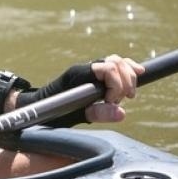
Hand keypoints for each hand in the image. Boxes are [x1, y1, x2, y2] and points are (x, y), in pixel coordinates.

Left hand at [16, 54, 142, 125]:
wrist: (38, 107)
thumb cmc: (52, 113)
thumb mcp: (74, 116)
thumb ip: (97, 114)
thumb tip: (121, 113)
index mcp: (78, 74)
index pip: (108, 68)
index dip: (116, 84)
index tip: (111, 102)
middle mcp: (85, 69)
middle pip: (116, 62)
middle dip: (125, 81)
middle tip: (119, 100)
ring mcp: (89, 70)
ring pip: (117, 62)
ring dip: (127, 77)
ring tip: (126, 95)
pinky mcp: (94, 76)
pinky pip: (114, 66)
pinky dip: (127, 70)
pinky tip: (139, 73)